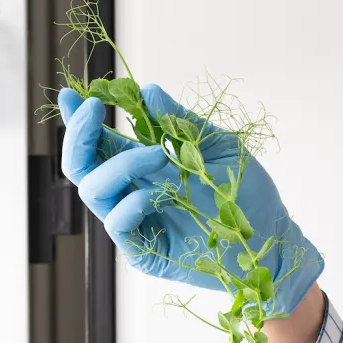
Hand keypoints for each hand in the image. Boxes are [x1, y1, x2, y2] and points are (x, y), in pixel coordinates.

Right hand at [59, 83, 322, 316]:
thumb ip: (179, 123)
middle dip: (79, 136)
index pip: (99, 142)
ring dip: (119, 165)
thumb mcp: (215, 146)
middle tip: (93, 110)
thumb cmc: (246, 194)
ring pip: (92, 191)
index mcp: (144, 167)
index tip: (71, 94)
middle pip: (81, 166)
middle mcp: (132, 192)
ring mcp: (136, 222)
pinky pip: (117, 225)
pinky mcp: (145, 251)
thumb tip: (147, 91)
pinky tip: (155, 196)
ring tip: (157, 155)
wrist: (271, 239)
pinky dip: (129, 205)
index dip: (79, 121)